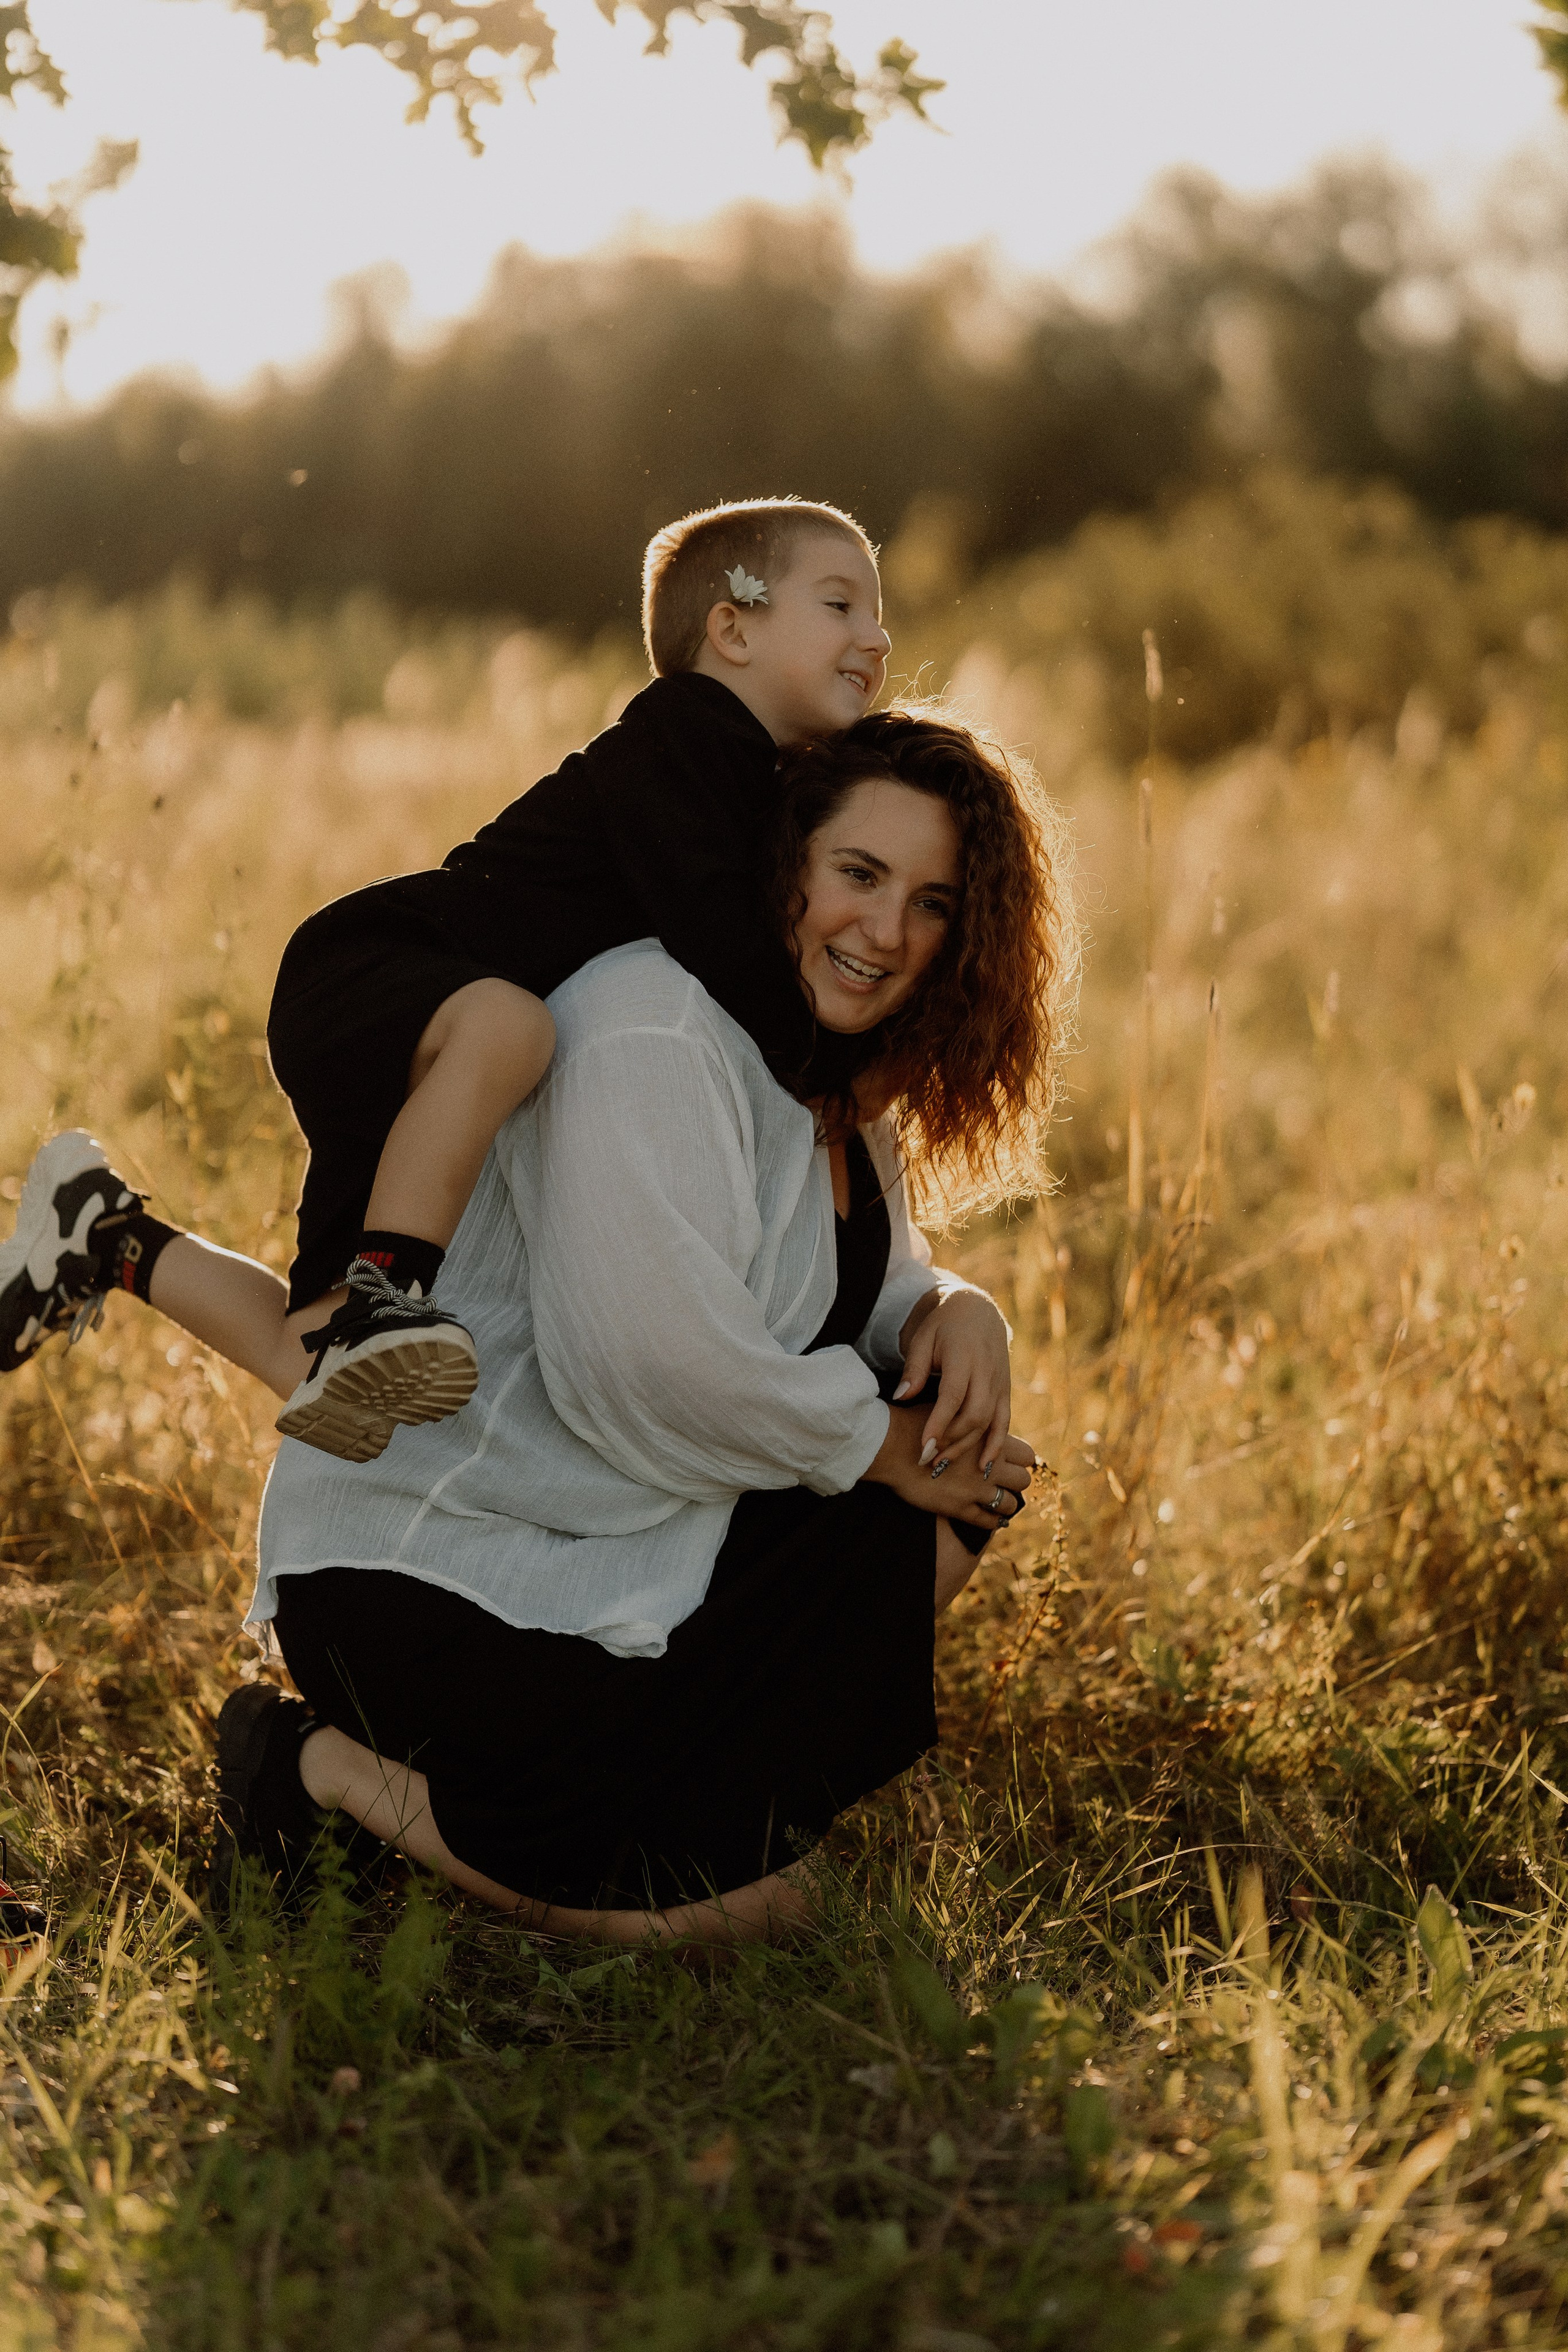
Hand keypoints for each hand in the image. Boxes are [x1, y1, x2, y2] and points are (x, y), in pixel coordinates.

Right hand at [863, 1411, 1034, 1529]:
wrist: (892, 1444)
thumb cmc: (916, 1422)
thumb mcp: (951, 1412)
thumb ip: (970, 1421)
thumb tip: (975, 1416)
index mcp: (991, 1439)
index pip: (1027, 1455)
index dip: (1021, 1459)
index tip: (1013, 1462)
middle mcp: (990, 1465)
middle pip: (1023, 1480)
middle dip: (1016, 1482)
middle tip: (1005, 1482)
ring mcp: (976, 1489)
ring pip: (1010, 1503)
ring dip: (1006, 1503)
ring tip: (999, 1502)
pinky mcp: (960, 1507)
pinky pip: (987, 1521)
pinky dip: (992, 1522)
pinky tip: (992, 1520)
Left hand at [895, 1288, 1011, 1473]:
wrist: (978, 1311)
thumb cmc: (943, 1326)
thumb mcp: (923, 1338)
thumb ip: (914, 1368)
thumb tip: (901, 1397)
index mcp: (964, 1356)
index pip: (953, 1396)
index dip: (939, 1424)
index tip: (923, 1447)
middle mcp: (986, 1372)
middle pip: (974, 1414)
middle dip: (951, 1441)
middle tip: (927, 1460)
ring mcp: (1000, 1383)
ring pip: (989, 1422)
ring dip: (968, 1447)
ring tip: (944, 1466)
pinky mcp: (1006, 1391)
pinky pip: (1004, 1422)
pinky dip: (996, 1445)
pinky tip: (984, 1467)